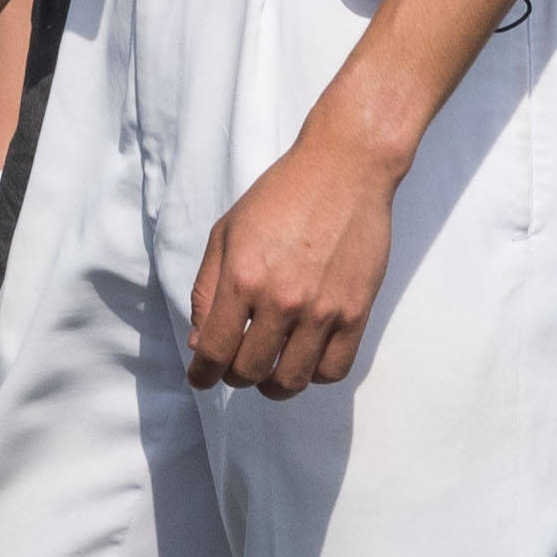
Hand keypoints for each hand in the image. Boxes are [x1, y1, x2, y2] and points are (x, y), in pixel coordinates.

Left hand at [183, 130, 401, 397]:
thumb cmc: (280, 195)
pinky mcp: (356, 313)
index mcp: (243, 278)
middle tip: (234, 366)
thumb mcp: (226, 233)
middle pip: (250, 371)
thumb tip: (201, 342)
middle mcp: (281, 300)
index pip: (215, 350)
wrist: (344, 170)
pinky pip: (333, 370)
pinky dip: (313, 376)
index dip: (202, 373)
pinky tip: (303, 361)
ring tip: (267, 373)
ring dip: (271, 386)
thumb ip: (207, 289)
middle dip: (233, 376)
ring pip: (291, 380)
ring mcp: (322, 310)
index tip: (200, 378)